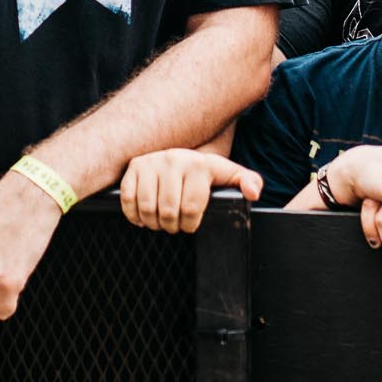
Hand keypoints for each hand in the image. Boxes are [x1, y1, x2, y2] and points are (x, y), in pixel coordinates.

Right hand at [119, 149, 261, 233]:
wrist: (180, 155)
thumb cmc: (204, 174)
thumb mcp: (227, 175)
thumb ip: (246, 181)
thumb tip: (254, 193)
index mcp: (199, 164)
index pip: (191, 209)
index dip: (190, 224)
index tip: (191, 223)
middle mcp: (174, 159)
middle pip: (167, 212)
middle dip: (171, 226)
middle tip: (174, 224)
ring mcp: (151, 162)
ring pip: (147, 208)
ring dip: (152, 223)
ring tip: (160, 221)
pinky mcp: (133, 167)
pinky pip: (128, 199)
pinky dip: (134, 214)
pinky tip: (143, 216)